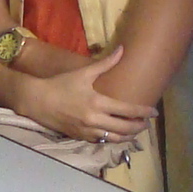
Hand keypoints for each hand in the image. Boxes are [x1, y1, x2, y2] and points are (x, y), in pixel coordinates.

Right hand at [18, 50, 153, 142]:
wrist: (38, 101)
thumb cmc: (60, 85)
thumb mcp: (83, 73)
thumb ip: (106, 63)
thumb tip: (122, 50)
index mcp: (98, 103)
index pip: (128, 110)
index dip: (144, 112)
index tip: (154, 112)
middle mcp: (95, 120)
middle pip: (125, 128)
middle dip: (139, 127)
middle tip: (146, 123)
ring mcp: (88, 131)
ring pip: (114, 138)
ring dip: (128, 136)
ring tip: (134, 131)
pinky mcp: (80, 137)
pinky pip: (101, 141)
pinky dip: (112, 139)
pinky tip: (116, 134)